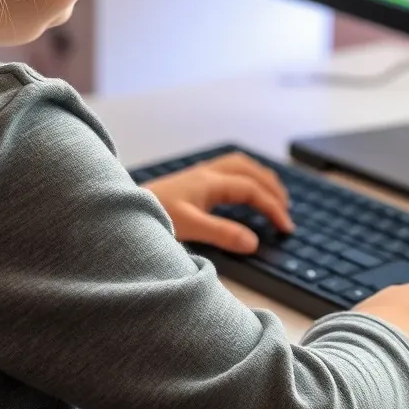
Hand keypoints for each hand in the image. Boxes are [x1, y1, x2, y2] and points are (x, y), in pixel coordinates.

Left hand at [144, 153, 293, 253]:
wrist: (122, 208)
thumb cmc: (151, 215)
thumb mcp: (189, 228)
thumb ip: (222, 234)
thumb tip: (254, 242)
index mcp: (210, 182)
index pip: (252, 190)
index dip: (273, 208)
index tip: (286, 228)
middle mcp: (207, 173)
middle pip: (250, 171)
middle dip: (273, 189)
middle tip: (286, 212)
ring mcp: (199, 174)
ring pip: (240, 165)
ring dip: (261, 178)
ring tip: (274, 195)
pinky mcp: (191, 180)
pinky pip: (228, 169)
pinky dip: (246, 176)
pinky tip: (243, 190)